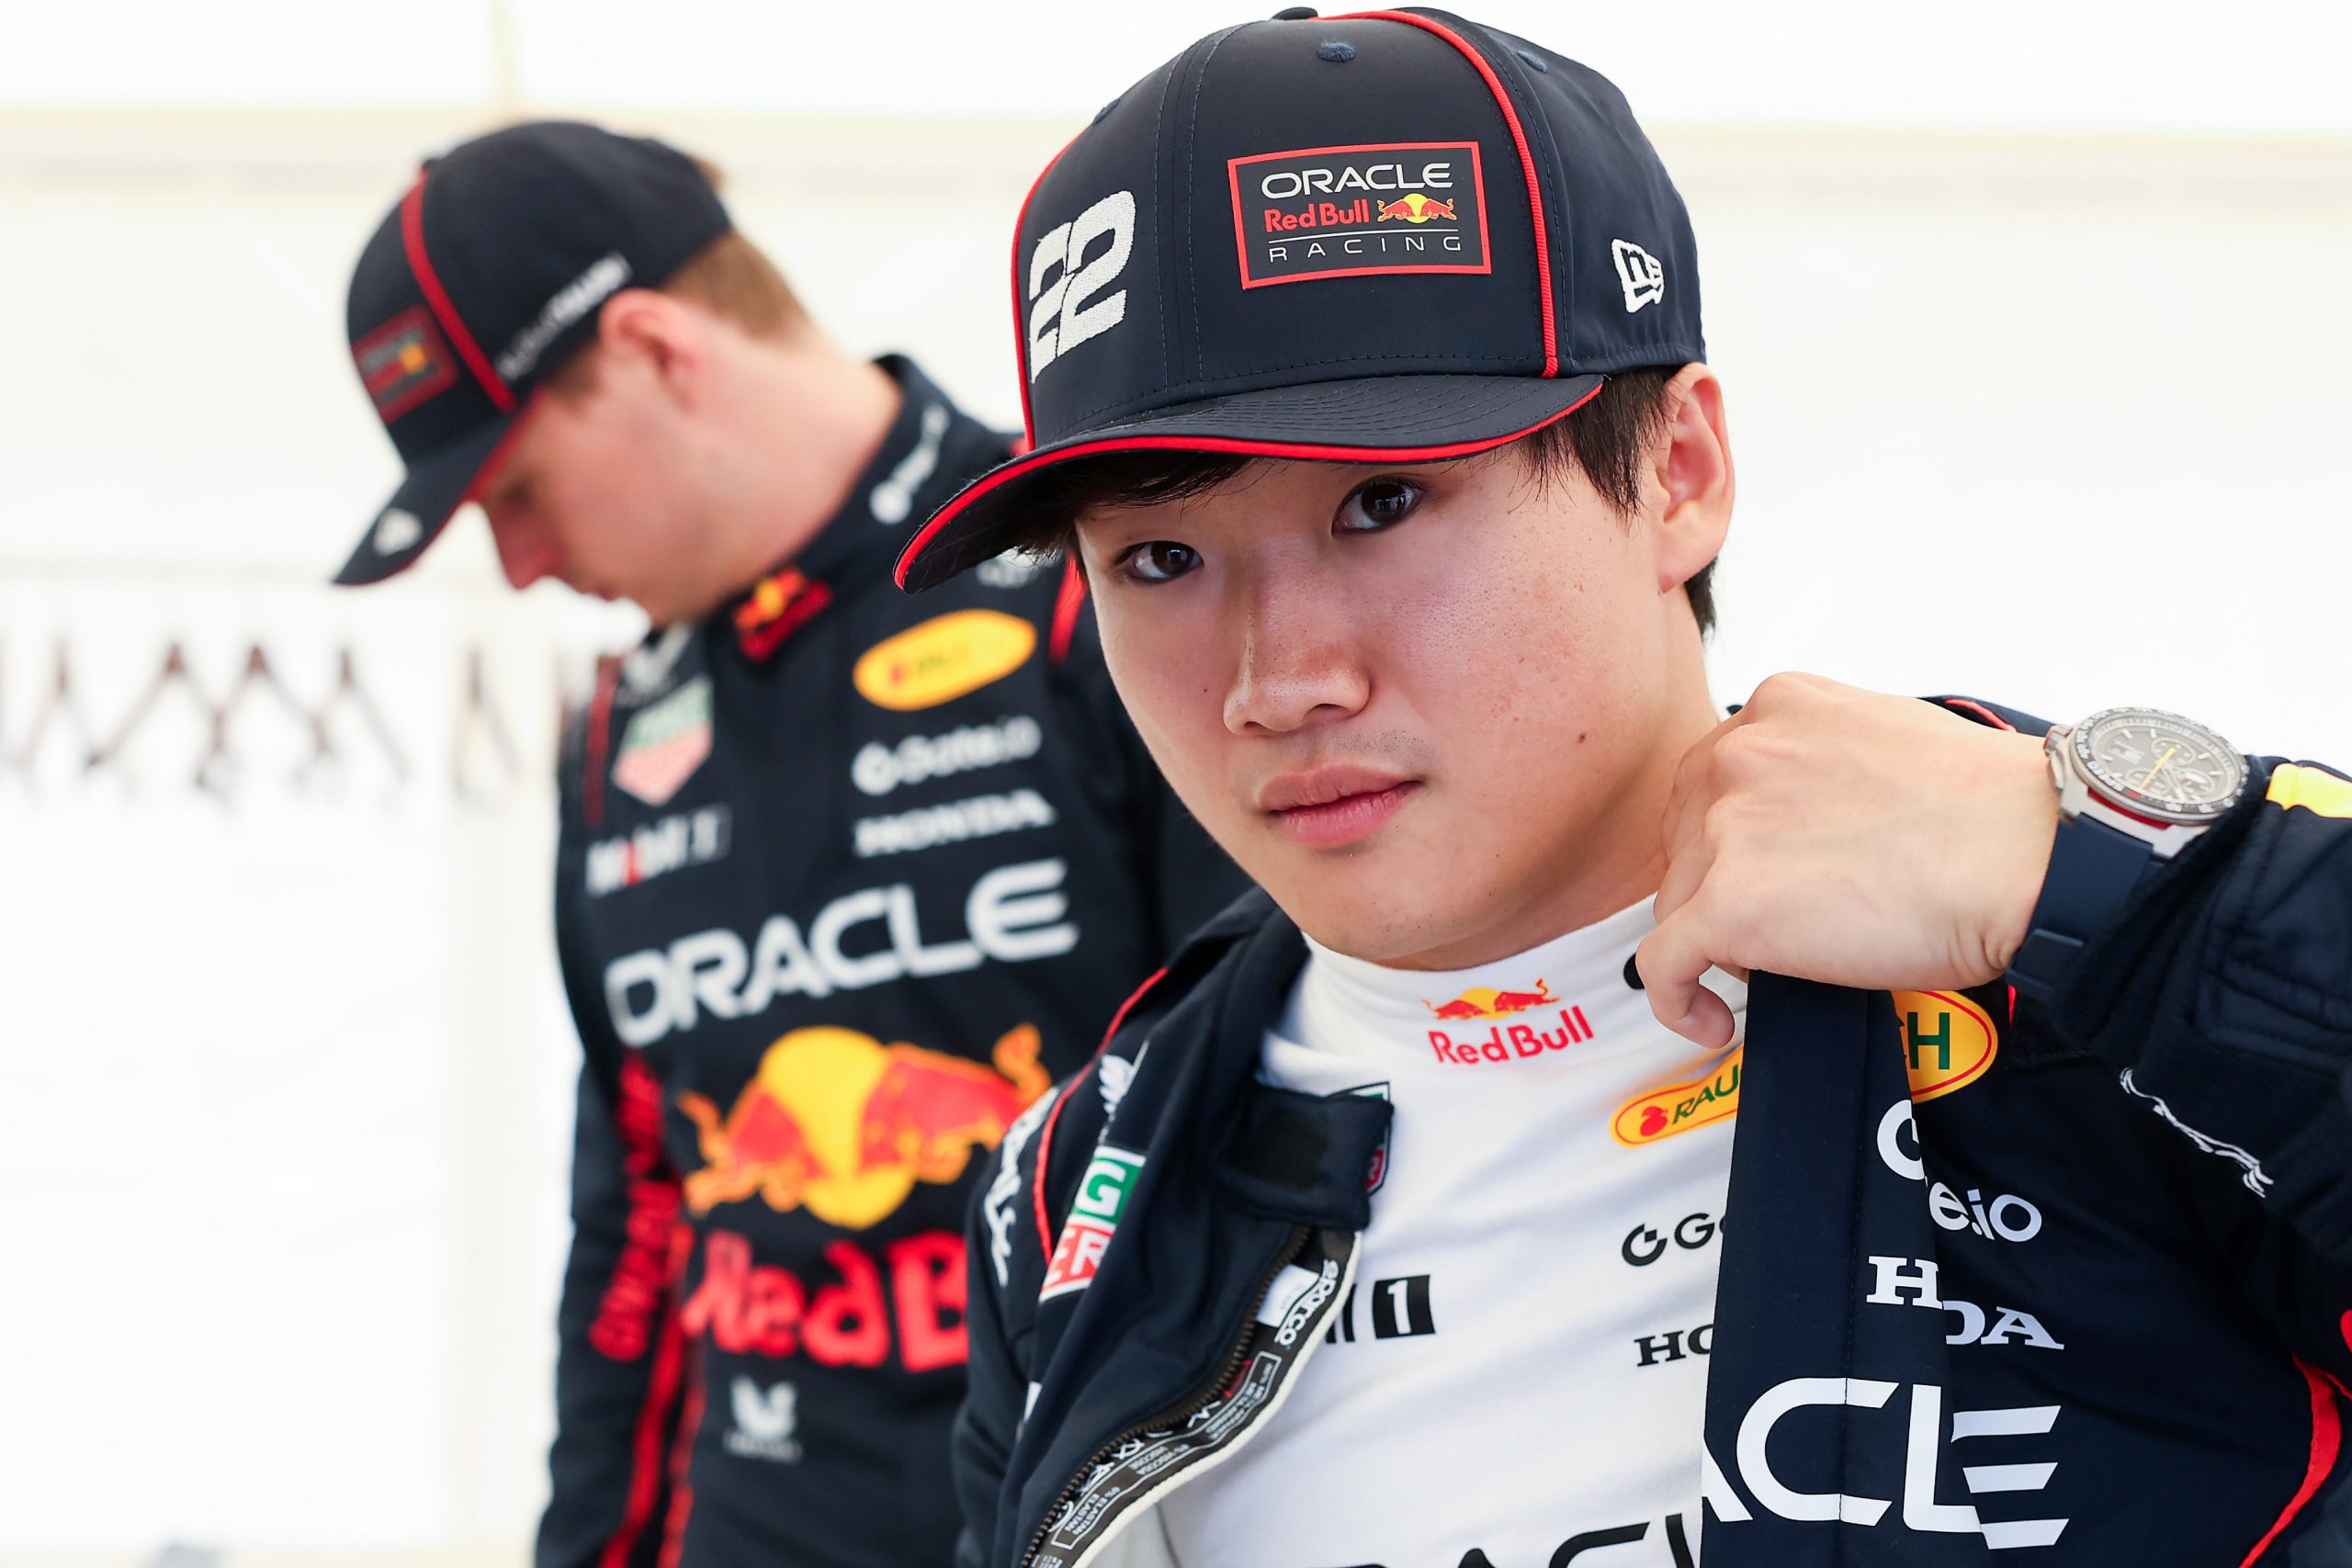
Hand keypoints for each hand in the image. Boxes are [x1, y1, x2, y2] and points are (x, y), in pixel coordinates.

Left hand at [1637, 675, 2059, 1046]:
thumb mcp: (1890, 744)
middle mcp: (1741, 756)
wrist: (2031, 854)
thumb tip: (1813, 823)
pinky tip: (1710, 1020)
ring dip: (1716, 940)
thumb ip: (1827, 770)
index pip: (1713, 779)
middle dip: (1721, 884)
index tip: (1755, 869)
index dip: (1731, 836)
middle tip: (1776, 922)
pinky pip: (1663, 964)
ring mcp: (1728, 829)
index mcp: (1781, 708)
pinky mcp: (1729, 903)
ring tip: (1773, 968)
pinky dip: (1675, 999)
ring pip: (1680, 901)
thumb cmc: (1995, 813)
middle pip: (1687, 838)